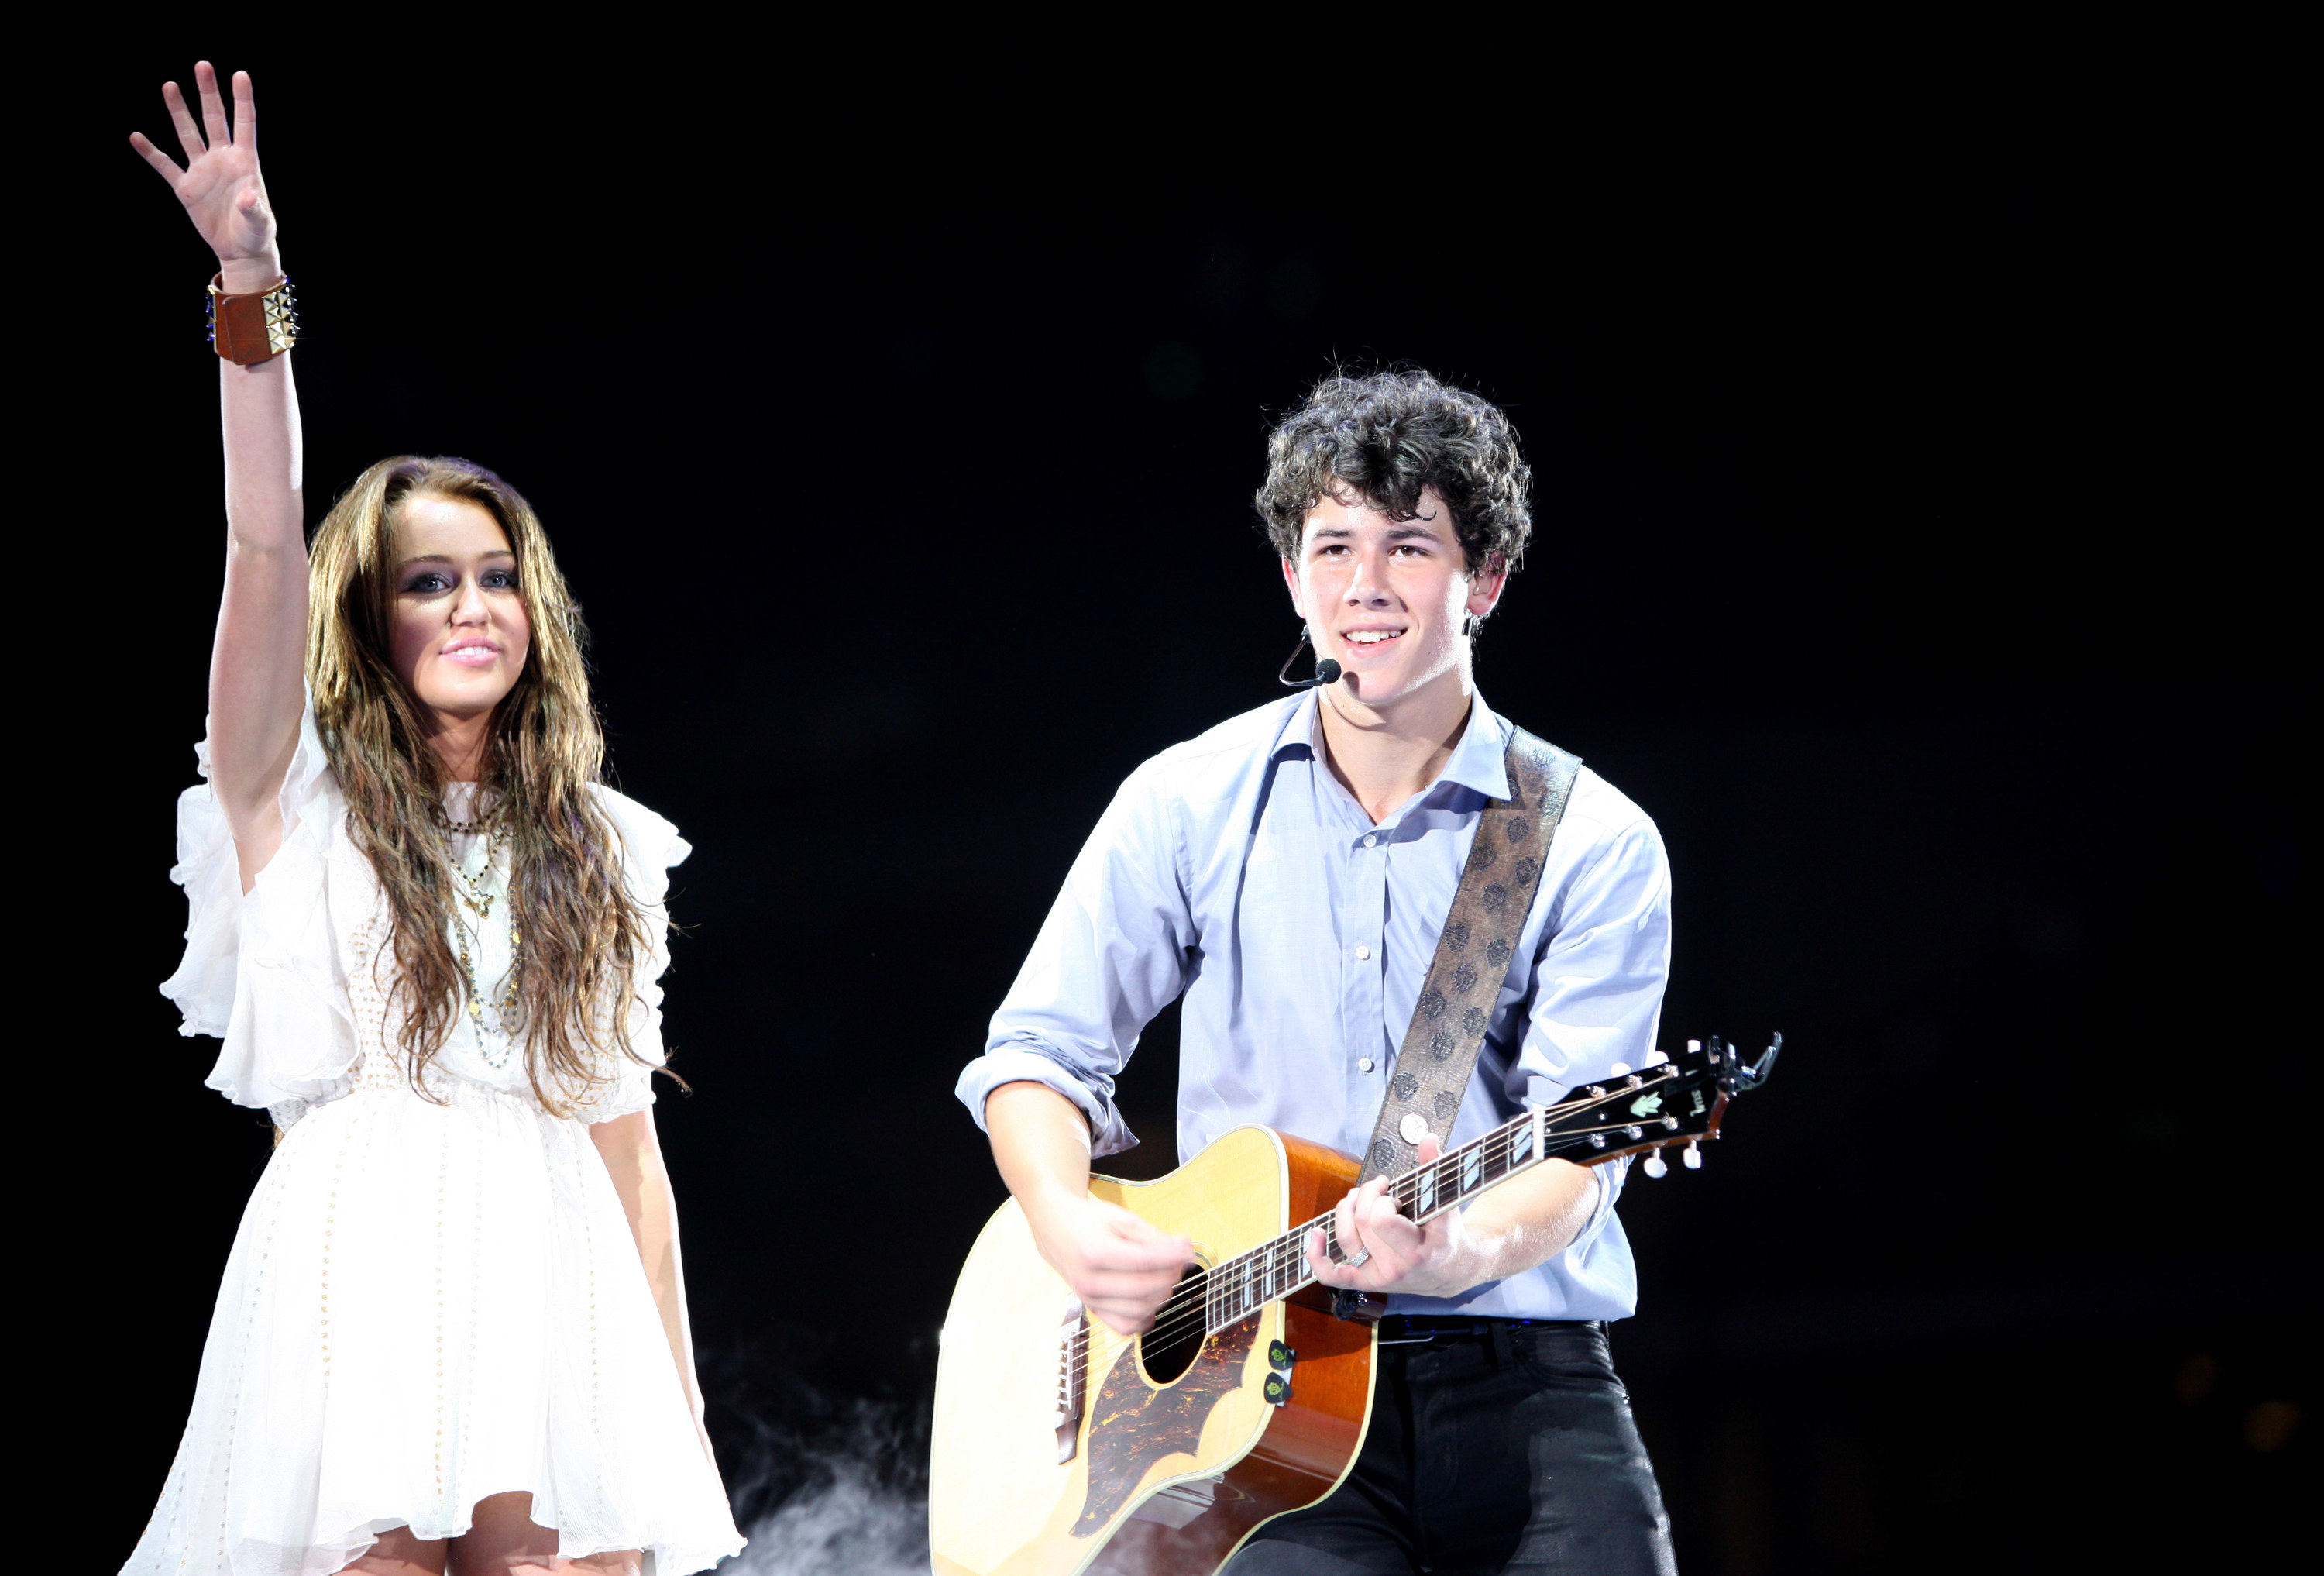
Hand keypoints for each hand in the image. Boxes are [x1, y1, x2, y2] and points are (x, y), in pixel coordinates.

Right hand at [129, 62, 278, 288]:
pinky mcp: (186, 187)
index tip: (240, 74)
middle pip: (213, 119)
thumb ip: (254, 208)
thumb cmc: (256, 234)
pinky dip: (150, 152)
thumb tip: (248, 197)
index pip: (244, 123)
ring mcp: (203, 171)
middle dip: (208, 93)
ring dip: (179, 111)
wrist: (239, 251)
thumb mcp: (259, 222)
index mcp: (245, 162)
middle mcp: (222, 160)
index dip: (242, 99)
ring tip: (170, 86)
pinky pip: (165, 166)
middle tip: (202, 65)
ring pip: (188, 134)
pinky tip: (136, 137)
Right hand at [1025, 1192, 1193, 1336]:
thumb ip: (1153, 1236)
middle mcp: (1088, 1280)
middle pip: (1143, 1289)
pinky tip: (1152, 1300)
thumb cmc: (1088, 1221)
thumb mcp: (1120, 1218)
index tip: (1188, 1250)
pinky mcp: (1092, 1309)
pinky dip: (1144, 1317)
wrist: (1055, 1228)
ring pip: (1138, 1310)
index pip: (1143, 1261)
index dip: (1172, 1257)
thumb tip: (1184, 1248)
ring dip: (1162, 1295)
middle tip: (1180, 1260)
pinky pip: (1125, 1326)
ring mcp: (1089, 1299)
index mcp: (1094, 1252)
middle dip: (1170, 1275)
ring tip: (1167, 1275)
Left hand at [1303, 1135, 1489, 1299]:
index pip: (1380, 1220)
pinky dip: (1317, 1256)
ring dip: (1345, 1210)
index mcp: (1417, 1251)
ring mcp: (1378, 1277)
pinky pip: (1331, 1275)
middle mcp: (1395, 1268)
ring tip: (1358, 1198)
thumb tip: (1427, 1137)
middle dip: (1366, 1196)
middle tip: (1380, 1189)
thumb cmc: (1447, 1234)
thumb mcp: (1446, 1202)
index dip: (1381, 1200)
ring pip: (1345, 1239)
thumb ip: (1434, 1167)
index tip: (1393, 1194)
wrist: (1451, 1272)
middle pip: (1361, 1224)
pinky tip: (1315, 1234)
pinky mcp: (1365, 1282)